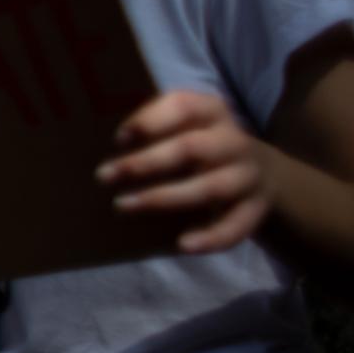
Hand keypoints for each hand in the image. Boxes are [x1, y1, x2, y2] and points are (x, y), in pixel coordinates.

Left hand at [100, 90, 269, 252]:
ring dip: (164, 198)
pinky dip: (212, 237)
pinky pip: (237, 225)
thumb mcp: (185, 128)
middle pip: (190, 148)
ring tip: (123, 205)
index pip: (183, 107)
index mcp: (212, 111)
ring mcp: (248, 175)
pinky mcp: (256, 208)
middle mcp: (234, 140)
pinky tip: (183, 245)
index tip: (117, 138)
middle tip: (104, 175)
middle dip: (145, 163)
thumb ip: (152, 128)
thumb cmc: (200, 146)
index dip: (150, 120)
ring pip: (210, 187)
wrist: (263, 173)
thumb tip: (91, 140)